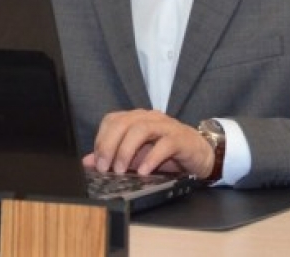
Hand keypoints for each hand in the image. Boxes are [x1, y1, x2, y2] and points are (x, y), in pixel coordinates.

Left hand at [81, 109, 214, 178]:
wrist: (200, 154)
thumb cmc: (167, 154)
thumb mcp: (137, 156)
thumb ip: (113, 156)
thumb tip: (88, 162)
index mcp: (136, 119)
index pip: (112, 120)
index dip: (101, 139)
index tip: (97, 162)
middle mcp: (149, 118)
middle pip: (123, 123)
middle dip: (110, 145)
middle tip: (105, 168)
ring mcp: (165, 126)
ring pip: (141, 129)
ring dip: (127, 150)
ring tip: (121, 170)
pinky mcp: (180, 139)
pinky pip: (164, 144)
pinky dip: (151, 158)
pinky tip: (143, 172)